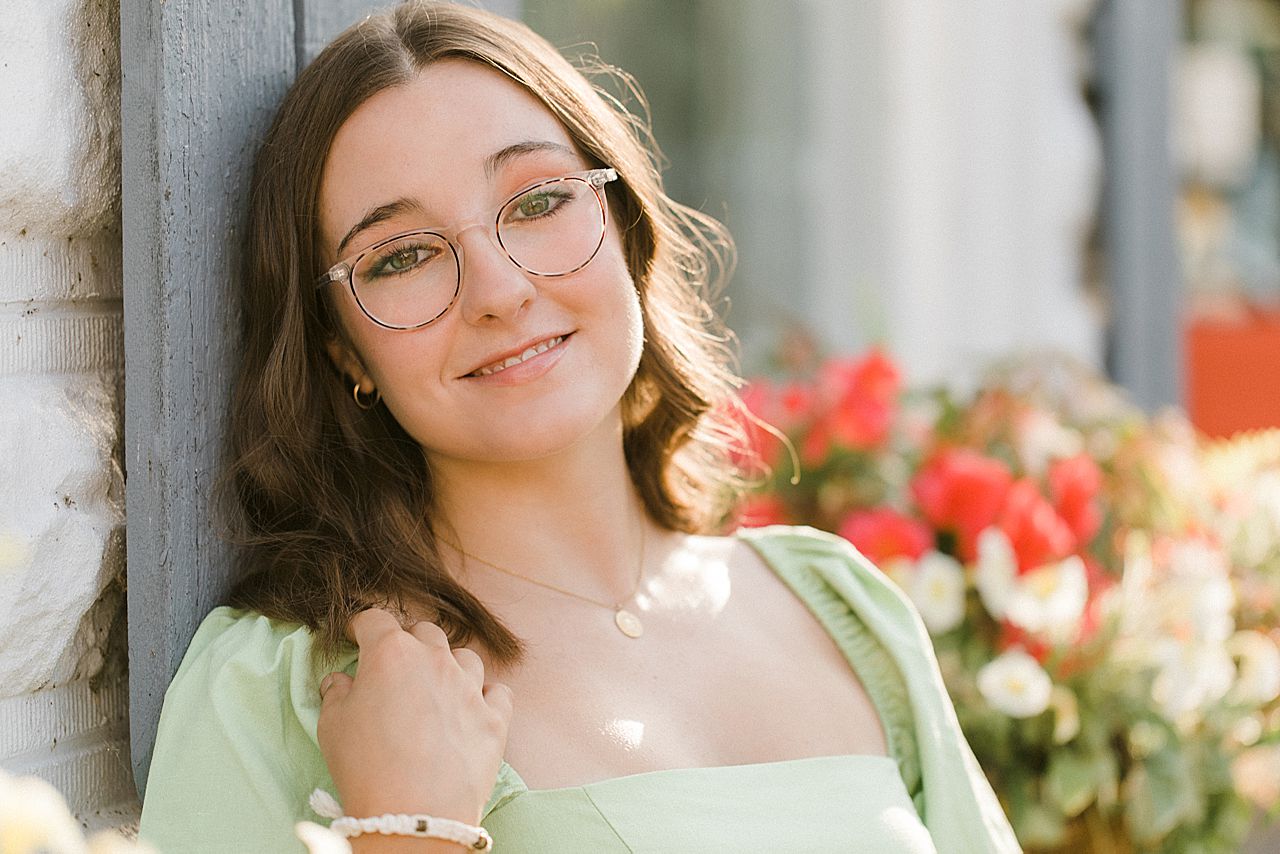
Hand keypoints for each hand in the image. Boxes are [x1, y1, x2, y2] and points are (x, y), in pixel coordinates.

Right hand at [316, 608, 512, 825]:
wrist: (415, 812)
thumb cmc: (366, 766)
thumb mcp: (332, 726)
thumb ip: (336, 693)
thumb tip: (340, 681)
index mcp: (391, 653)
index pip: (375, 620)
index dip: (363, 626)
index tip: (358, 637)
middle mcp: (435, 659)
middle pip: (424, 632)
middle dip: (408, 643)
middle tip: (395, 668)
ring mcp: (470, 686)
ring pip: (464, 656)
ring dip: (448, 666)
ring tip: (435, 689)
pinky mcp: (495, 717)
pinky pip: (497, 691)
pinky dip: (485, 696)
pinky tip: (472, 709)